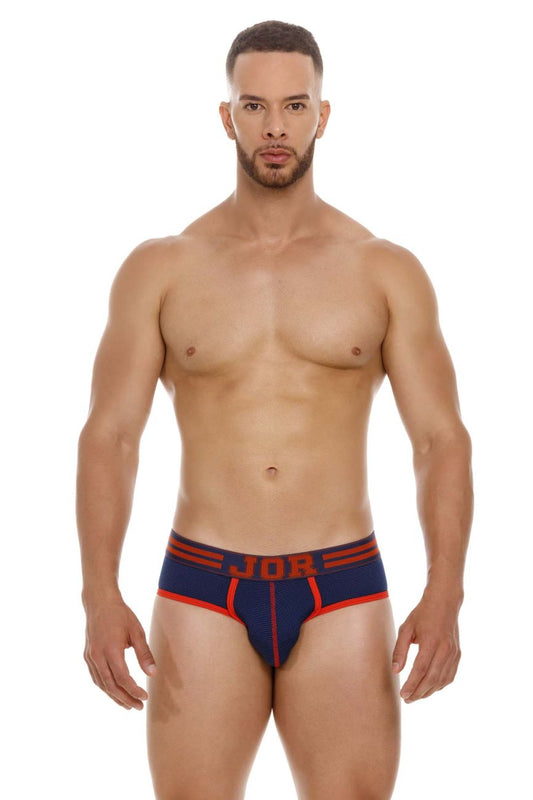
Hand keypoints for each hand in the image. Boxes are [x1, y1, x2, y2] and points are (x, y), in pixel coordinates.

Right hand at [83, 594, 157, 709]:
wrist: (99, 602)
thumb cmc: (121, 615)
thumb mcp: (137, 631)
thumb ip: (144, 654)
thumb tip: (152, 674)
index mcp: (111, 650)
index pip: (122, 678)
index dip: (134, 691)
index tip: (145, 697)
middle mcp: (97, 656)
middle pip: (110, 686)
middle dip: (125, 699)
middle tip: (138, 707)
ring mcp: (90, 656)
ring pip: (101, 684)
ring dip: (114, 696)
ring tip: (127, 704)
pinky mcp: (87, 655)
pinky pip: (96, 677)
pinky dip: (105, 687)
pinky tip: (114, 691)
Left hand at [391, 587, 461, 702]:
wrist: (444, 603)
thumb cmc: (422, 614)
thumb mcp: (406, 628)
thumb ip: (400, 650)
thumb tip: (395, 671)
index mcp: (431, 641)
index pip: (420, 669)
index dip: (412, 684)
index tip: (403, 694)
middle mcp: (445, 649)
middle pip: (432, 678)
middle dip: (419, 692)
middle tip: (407, 699)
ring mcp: (454, 653)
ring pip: (442, 680)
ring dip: (429, 691)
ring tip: (416, 696)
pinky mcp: (458, 655)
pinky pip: (449, 676)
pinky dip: (439, 685)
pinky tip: (429, 687)